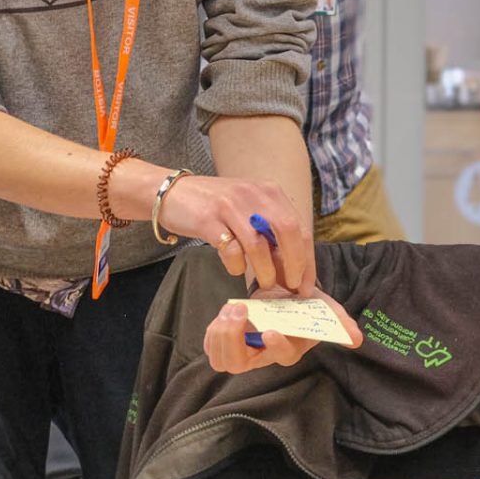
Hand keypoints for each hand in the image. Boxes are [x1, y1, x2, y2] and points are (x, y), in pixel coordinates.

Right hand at [149, 174, 313, 293]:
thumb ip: (270, 231)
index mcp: (268, 192)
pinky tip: (235, 268)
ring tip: (264, 283)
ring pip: (259, 244)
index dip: (307, 258)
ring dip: (266, 270)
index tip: (307, 284)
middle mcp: (253, 194)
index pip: (298, 227)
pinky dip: (237, 265)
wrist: (173, 192)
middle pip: (287, 231)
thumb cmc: (215, 206)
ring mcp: (230, 205)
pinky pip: (230, 249)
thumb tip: (292, 267)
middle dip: (295, 264)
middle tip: (292, 286)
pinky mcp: (208, 219)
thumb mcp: (248, 209)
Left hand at [203, 288, 362, 372]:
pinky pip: (213, 348)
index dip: (276, 347)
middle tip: (239, 313)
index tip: (270, 330)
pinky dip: (214, 331)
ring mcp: (243, 351)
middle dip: (233, 339)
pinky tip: (225, 313)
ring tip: (231, 309)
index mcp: (290, 348)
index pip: (282, 357)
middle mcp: (264, 356)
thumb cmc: (303, 303)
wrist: (282, 291)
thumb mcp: (324, 308)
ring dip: (221, 334)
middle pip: (239, 364)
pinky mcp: (227, 343)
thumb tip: (356, 339)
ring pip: (223, 360)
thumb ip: (340, 322)